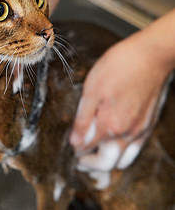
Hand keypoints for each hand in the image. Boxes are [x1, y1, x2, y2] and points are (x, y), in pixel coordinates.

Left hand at [70, 34, 171, 171]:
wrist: (151, 55)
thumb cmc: (119, 66)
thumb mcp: (92, 88)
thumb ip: (83, 119)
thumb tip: (74, 141)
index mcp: (110, 124)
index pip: (87, 149)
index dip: (75, 152)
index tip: (68, 150)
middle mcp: (127, 133)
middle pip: (105, 162)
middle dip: (89, 163)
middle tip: (78, 160)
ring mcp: (140, 131)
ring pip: (122, 160)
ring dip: (106, 161)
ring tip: (93, 154)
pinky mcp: (149, 125)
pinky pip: (135, 150)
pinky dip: (122, 154)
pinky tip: (113, 144)